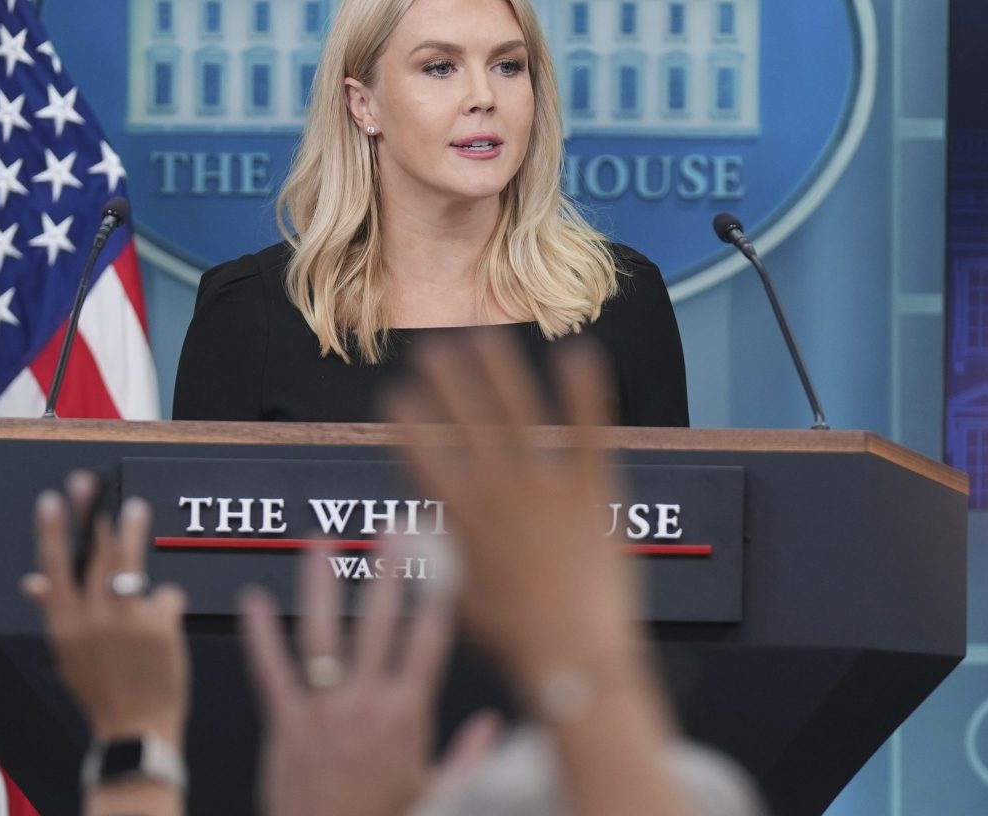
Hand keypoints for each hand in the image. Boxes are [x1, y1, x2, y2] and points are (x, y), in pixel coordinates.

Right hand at [21, 470, 189, 746]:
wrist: (136, 729)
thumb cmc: (102, 688)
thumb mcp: (68, 654)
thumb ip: (54, 613)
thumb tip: (31, 581)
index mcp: (64, 626)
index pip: (54, 567)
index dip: (52, 530)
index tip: (52, 499)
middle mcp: (92, 620)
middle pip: (94, 555)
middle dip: (94, 515)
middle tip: (94, 483)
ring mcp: (126, 622)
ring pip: (129, 564)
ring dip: (133, 532)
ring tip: (136, 508)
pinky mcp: (159, 627)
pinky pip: (166, 596)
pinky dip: (166, 606)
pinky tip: (165, 624)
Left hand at [238, 544, 499, 815]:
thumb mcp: (438, 795)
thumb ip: (468, 755)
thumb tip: (494, 726)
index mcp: (406, 716)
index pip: (428, 643)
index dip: (437, 599)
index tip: (444, 564)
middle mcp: (365, 704)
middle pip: (379, 625)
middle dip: (387, 574)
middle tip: (390, 534)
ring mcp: (324, 710)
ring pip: (323, 635)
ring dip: (321, 586)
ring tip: (319, 545)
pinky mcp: (286, 723)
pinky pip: (270, 671)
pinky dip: (260, 635)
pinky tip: (254, 601)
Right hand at [384, 331, 639, 686]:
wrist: (576, 654)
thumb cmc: (516, 634)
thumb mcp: (457, 592)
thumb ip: (436, 547)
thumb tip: (409, 521)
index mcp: (461, 513)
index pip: (421, 450)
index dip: (405, 419)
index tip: (395, 396)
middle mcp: (498, 486)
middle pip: (465, 416)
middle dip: (445, 377)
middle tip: (432, 348)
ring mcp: (546, 482)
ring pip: (518, 408)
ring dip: (499, 366)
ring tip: (485, 333)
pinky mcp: (592, 485)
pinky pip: (588, 425)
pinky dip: (584, 387)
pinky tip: (578, 350)